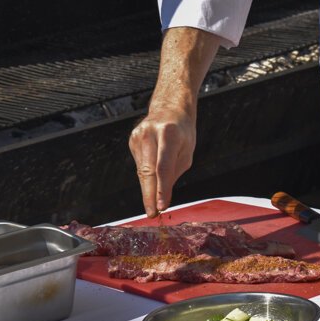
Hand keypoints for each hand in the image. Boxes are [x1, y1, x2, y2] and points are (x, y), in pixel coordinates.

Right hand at [129, 27, 220, 216]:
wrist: (169, 107)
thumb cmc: (183, 130)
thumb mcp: (188, 150)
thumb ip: (175, 172)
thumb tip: (163, 195)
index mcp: (169, 134)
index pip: (163, 167)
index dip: (162, 189)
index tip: (162, 206)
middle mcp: (150, 133)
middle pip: (147, 171)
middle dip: (149, 196)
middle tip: (152, 214)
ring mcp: (137, 136)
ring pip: (141, 171)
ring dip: (148, 189)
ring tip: (154, 203)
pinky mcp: (131, 140)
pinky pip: (139, 165)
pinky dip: (146, 176)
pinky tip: (153, 176)